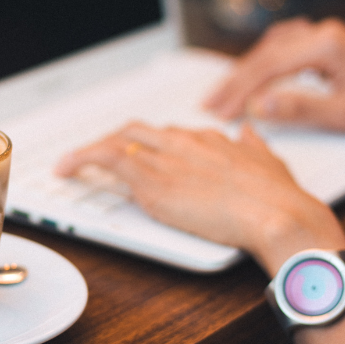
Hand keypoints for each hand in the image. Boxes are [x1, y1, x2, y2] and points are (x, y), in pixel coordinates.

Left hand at [54, 121, 344, 276]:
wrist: (276, 211)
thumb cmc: (279, 197)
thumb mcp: (269, 161)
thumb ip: (253, 146)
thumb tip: (247, 132)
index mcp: (210, 139)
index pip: (168, 134)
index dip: (150, 144)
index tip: (140, 152)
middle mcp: (183, 141)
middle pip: (137, 131)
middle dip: (115, 141)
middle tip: (101, 155)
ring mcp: (164, 158)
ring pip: (116, 140)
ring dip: (92, 151)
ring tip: (72, 163)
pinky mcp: (150, 179)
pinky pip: (105, 157)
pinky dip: (80, 159)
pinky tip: (66, 167)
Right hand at [203, 17, 344, 132]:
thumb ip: (299, 109)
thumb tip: (258, 106)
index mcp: (326, 44)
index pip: (269, 66)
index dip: (239, 90)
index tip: (219, 109)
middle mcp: (322, 32)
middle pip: (265, 54)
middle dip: (235, 81)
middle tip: (211, 104)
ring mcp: (324, 35)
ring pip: (271, 48)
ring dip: (247, 71)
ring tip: (225, 93)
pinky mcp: (326, 43)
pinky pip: (284, 47)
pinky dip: (264, 62)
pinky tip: (254, 73)